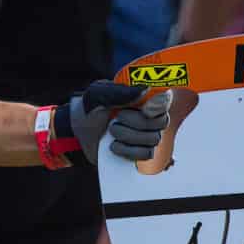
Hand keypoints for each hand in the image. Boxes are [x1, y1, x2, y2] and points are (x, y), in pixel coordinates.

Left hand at [56, 82, 171, 164]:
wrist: (77, 132)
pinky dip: (129, 151)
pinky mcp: (139, 152)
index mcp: (142, 97)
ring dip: (129, 136)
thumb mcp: (99, 94)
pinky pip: (146, 154)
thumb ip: (120, 92)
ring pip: (153, 139)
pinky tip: (114, 146)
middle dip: (138, 123)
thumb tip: (146, 89)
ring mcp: (145, 135)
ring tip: (111, 132)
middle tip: (118, 118)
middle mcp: (148, 116)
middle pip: (161, 122)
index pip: (166, 100)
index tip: (146, 109)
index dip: (161, 105)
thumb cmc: (89, 108)